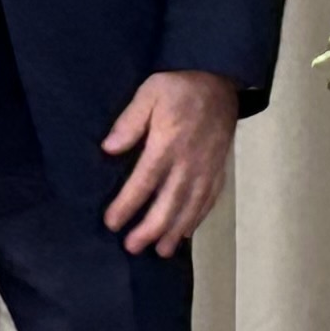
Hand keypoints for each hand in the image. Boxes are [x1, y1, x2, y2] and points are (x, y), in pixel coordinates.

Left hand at [101, 70, 238, 256]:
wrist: (220, 79)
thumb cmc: (179, 85)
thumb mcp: (149, 93)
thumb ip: (130, 122)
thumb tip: (109, 149)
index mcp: (167, 144)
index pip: (144, 182)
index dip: (127, 206)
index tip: (112, 223)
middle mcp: (189, 163)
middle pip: (169, 204)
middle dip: (151, 229)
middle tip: (133, 247)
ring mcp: (207, 168)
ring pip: (191, 207)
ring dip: (175, 232)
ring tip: (161, 251)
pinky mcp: (219, 169)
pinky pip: (210, 199)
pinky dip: (198, 218)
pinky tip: (187, 232)